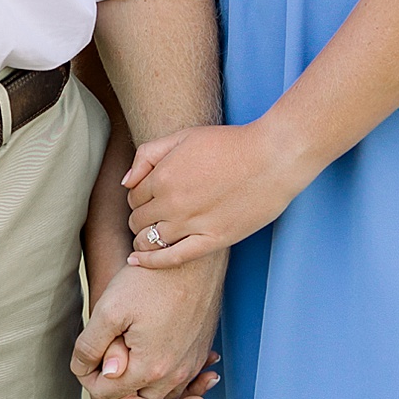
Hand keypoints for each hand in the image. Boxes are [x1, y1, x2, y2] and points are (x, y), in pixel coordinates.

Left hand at [72, 255, 224, 398]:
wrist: (194, 258)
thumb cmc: (150, 279)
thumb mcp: (109, 309)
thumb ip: (91, 346)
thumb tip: (85, 372)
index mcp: (149, 368)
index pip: (109, 395)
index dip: (90, 382)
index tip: (84, 363)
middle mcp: (175, 374)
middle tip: (100, 385)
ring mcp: (191, 365)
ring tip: (126, 392)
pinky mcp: (200, 353)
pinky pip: (183, 385)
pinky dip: (168, 389)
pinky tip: (151, 374)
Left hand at [124, 119, 307, 269]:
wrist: (273, 157)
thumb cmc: (231, 144)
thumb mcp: (184, 136)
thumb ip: (148, 154)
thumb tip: (125, 181)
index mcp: (163, 175)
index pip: (133, 195)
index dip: (138, 196)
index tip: (148, 196)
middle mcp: (172, 202)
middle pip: (138, 219)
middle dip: (140, 217)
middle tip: (152, 214)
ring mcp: (192, 224)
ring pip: (149, 240)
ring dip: (142, 239)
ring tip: (146, 237)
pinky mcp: (212, 240)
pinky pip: (172, 258)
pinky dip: (151, 262)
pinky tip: (138, 262)